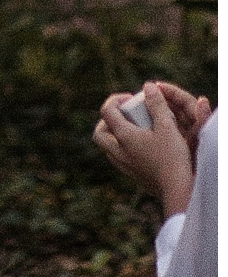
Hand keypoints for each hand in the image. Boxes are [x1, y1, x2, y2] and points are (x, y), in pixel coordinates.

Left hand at [93, 81, 200, 219]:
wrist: (177, 189)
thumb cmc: (172, 157)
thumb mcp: (167, 126)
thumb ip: (157, 105)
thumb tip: (148, 86)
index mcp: (124, 136)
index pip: (107, 111)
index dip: (115, 100)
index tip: (130, 98)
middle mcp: (118, 151)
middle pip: (99, 132)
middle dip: (107, 120)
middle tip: (125, 115)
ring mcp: (123, 165)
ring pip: (107, 147)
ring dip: (114, 136)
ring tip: (133, 129)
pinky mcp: (131, 175)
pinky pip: (117, 158)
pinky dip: (122, 148)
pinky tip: (140, 147)